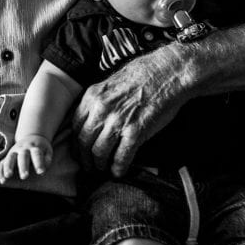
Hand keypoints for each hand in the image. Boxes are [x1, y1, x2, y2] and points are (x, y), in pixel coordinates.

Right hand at [0, 135, 52, 182]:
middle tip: (24, 177)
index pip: (36, 154)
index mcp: (34, 147)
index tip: (41, 172)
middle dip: (23, 166)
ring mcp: (14, 151)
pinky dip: (0, 171)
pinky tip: (2, 181)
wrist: (31, 136)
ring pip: (9, 158)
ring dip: (8, 167)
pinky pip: (2, 163)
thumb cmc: (41, 147)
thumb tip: (42, 170)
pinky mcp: (8, 156)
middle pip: (22, 156)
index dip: (39, 163)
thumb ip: (47, 159)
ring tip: (8, 176)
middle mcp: (23, 148)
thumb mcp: (47, 150)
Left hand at [72, 47, 187, 177]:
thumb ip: (99, 101)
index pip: (75, 125)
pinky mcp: (136, 132)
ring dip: (99, 165)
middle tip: (89, 166)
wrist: (169, 72)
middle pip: (84, 141)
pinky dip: (118, 168)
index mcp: (93, 96)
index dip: (76, 142)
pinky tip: (118, 172)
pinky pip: (121, 157)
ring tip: (103, 169)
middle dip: (84, 158)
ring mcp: (118, 121)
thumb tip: (93, 119)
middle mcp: (101, 110)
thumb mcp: (111, 83)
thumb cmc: (143, 74)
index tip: (79, 150)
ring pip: (99, 152)